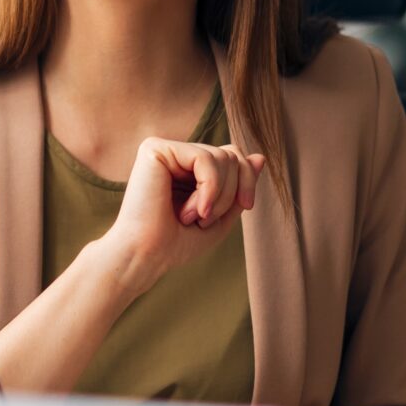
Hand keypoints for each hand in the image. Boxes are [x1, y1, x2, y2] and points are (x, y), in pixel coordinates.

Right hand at [95, 137, 265, 290]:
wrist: (145, 256)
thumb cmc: (176, 243)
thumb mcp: (221, 216)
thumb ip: (239, 187)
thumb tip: (260, 157)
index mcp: (188, 169)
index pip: (233, 155)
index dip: (248, 179)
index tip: (246, 206)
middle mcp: (176, 155)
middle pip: (231, 154)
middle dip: (231, 192)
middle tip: (206, 219)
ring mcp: (165, 149)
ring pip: (222, 156)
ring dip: (219, 196)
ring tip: (194, 217)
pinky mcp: (155, 149)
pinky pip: (204, 158)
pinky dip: (209, 188)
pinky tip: (191, 210)